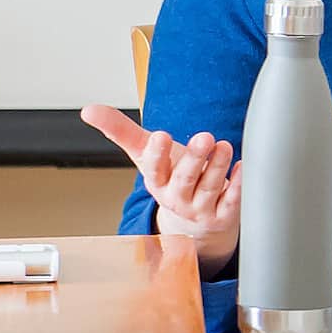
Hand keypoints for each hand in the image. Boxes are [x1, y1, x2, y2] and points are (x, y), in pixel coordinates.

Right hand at [80, 104, 243, 273]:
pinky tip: (242, 166)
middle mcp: (178, 198)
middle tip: (204, 137)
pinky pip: (233, 201)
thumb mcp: (147, 155)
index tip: (159, 135)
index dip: (156, 154)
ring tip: (224, 145)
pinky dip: (239, 184)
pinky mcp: (224, 215)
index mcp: (157, 182)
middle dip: (194, 159)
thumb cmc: (172, 179)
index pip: (154, 169)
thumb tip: (88, 110)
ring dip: (218, 166)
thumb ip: (121, 131)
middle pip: (185, 179)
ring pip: (211, 188)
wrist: (194, 222)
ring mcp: (201, 209)